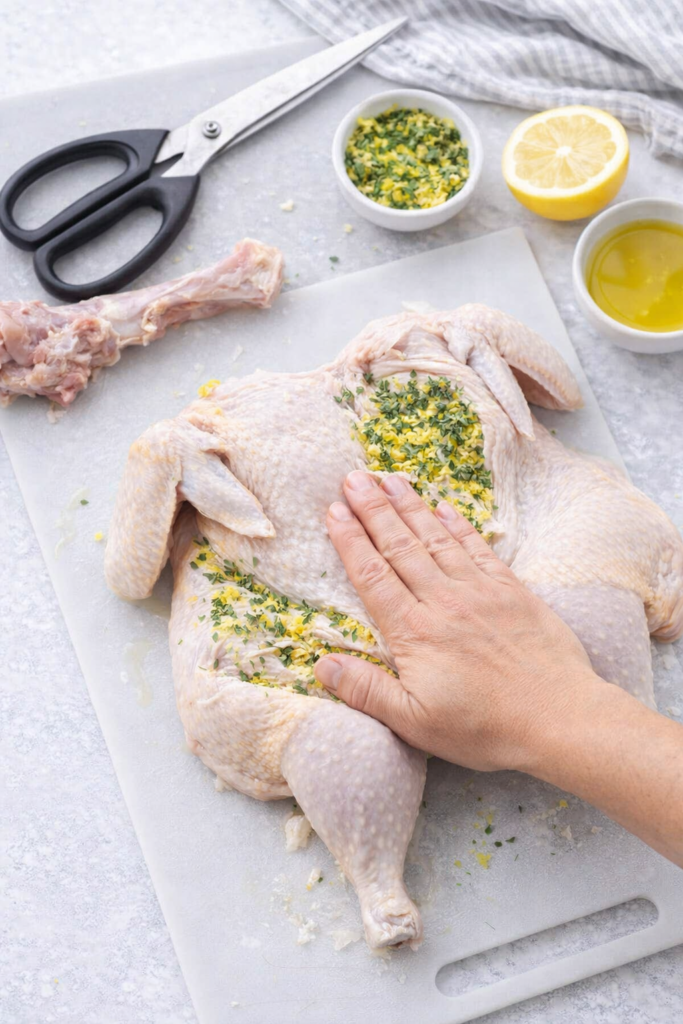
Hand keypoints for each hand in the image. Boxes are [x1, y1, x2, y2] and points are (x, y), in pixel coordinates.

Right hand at [314, 470, 598, 771]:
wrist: (559, 717)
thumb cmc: (485, 728)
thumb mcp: (415, 722)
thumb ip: (366, 691)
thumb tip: (322, 664)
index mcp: (414, 632)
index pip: (373, 575)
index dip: (350, 541)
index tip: (334, 511)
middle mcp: (443, 601)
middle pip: (400, 546)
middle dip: (373, 510)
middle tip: (353, 478)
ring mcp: (480, 592)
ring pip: (436, 539)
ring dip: (410, 507)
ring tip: (389, 479)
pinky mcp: (511, 591)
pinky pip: (478, 548)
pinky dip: (458, 526)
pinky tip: (444, 509)